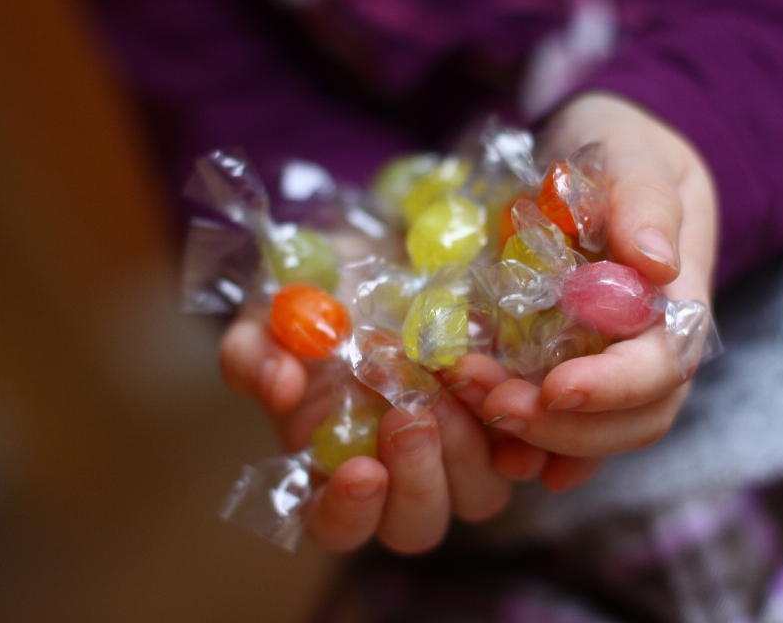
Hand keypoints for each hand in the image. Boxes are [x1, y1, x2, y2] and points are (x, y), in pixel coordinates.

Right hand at [219, 304, 511, 553]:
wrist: (379, 256)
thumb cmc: (316, 299)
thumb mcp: (268, 317)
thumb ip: (255, 354)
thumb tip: (276, 386)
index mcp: (331, 467)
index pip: (334, 527)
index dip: (348, 513)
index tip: (359, 470)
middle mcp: (396, 475)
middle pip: (416, 524)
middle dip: (417, 477)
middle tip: (410, 413)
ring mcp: (456, 454)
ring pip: (478, 496)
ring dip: (468, 448)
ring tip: (453, 376)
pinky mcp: (502, 422)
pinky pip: (527, 450)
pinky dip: (524, 432)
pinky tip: (513, 392)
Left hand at [453, 93, 717, 475]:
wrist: (596, 152)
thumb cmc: (620, 147)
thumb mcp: (632, 152)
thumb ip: (644, 198)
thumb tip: (656, 261)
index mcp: (678, 301)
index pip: (665, 365)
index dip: (616, 387)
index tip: (557, 388)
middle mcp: (650, 345)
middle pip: (633, 418)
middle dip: (564, 427)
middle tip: (493, 403)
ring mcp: (612, 363)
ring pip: (595, 432)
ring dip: (536, 437)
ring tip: (474, 409)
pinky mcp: (573, 367)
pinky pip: (562, 423)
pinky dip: (532, 445)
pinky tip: (496, 452)